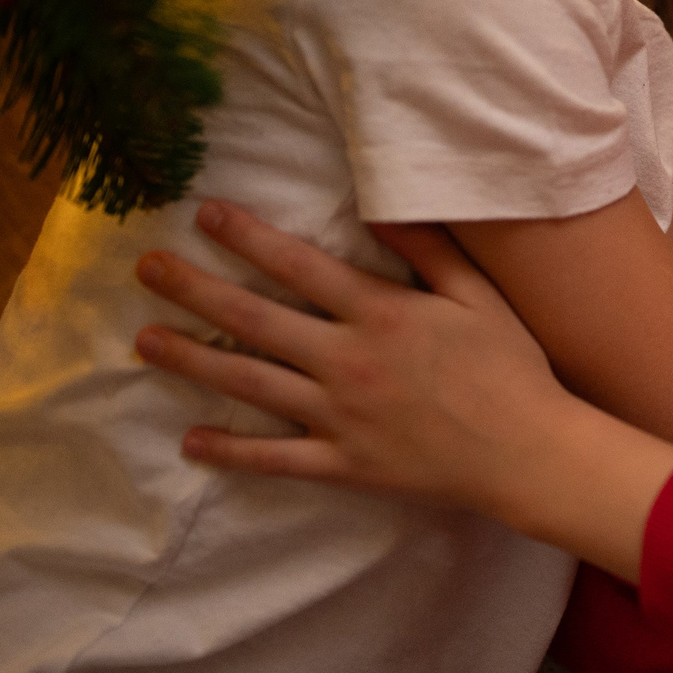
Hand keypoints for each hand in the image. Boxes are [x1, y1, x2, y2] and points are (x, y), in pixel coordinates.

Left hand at [134, 204, 578, 516]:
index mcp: (381, 314)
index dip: (247, 237)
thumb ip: (428, 250)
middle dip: (195, 290)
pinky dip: (230, 451)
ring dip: (192, 360)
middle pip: (255, 319)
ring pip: (250, 383)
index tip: (205, 213)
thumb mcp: (478, 296)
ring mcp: (340, 416)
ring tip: (145, 340)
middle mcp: (348, 361)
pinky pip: (275, 458)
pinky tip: (191, 440)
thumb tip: (377, 208)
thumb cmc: (510, 368)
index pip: (298, 265)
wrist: (528, 453)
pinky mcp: (343, 464)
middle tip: (147, 268)